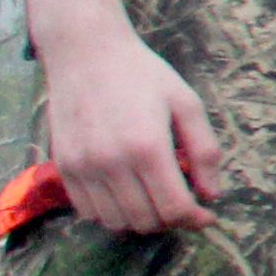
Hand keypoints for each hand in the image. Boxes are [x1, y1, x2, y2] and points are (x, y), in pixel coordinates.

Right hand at [40, 20, 221, 235]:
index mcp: (147, 147)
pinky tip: (127, 195)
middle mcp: (111, 163)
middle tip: (183, 204)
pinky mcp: (63, 166)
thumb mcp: (187, 104)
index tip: (207, 215)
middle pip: (146, 220)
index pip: (174, 208)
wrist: (85, 54)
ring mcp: (82, 168)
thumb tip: (212, 194)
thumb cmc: (142, 75)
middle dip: (172, 220)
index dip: (195, 220)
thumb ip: (205, 151)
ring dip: (141, 220)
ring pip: (116, 222)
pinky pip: (88, 211)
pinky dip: (111, 213)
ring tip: (156, 200)